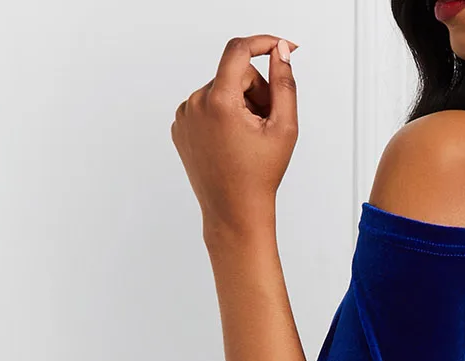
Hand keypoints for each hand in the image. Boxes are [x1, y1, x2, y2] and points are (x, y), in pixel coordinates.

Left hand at [173, 36, 298, 237]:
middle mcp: (195, 104)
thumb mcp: (283, 128)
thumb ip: (285, 83)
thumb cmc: (260, 177)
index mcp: (219, 103)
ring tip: (248, 137)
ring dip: (238, 104)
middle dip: (254, 90)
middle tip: (266, 123)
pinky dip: (222, 116)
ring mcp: (183, 115)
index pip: (238, 50)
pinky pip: (206, 106)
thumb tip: (281, 51)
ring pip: (220, 89)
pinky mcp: (180, 126)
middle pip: (233, 73)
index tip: (279, 46)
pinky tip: (230, 142)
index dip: (262, 43)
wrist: (234, 213)